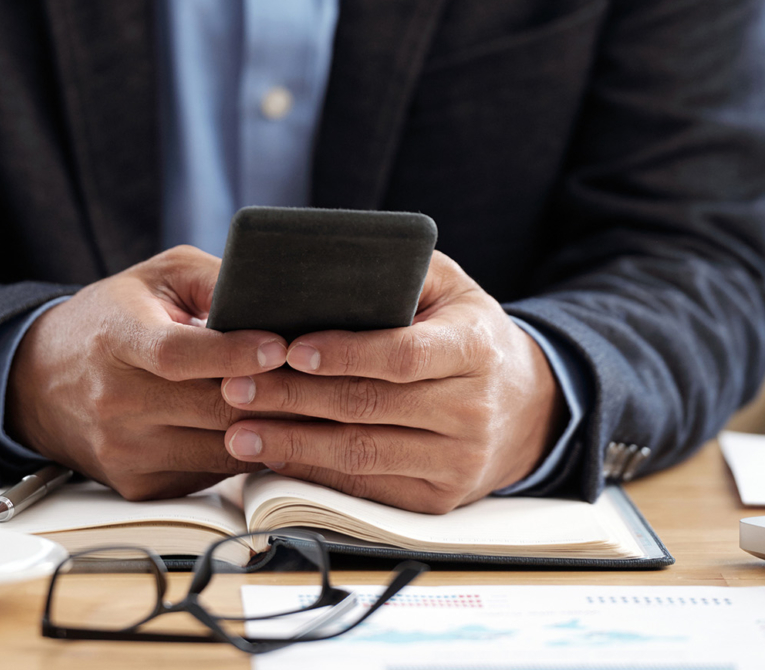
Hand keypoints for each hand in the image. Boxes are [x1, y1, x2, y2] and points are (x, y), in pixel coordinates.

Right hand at [5, 246, 287, 499]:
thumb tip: (272, 299)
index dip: (232, 353)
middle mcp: (116, 400)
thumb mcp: (159, 276)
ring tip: (304, 404)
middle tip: (318, 378)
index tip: (279, 347)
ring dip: (268, 429)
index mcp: (118, 338)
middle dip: (272, 395)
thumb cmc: (112, 318)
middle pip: (210, 408)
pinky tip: (264, 428)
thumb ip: (214, 280)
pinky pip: (210, 474)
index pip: (177, 354)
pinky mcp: (138, 483)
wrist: (41, 379)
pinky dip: (242, 453)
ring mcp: (125, 449)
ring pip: (221, 449)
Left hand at [220, 251, 566, 512]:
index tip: (292, 348)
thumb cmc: (466, 331)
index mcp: (474, 347)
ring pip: (361, 455)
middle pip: (369, 407)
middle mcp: (472, 409)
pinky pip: (367, 489)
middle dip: (294, 397)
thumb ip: (398, 271)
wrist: (527, 405)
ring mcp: (458, 461)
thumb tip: (322, 267)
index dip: (346, 355)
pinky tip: (275, 456)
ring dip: (293, 443)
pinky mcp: (439, 498)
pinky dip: (315, 473)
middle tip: (237, 386)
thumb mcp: (449, 287)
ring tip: (240, 429)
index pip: (404, 355)